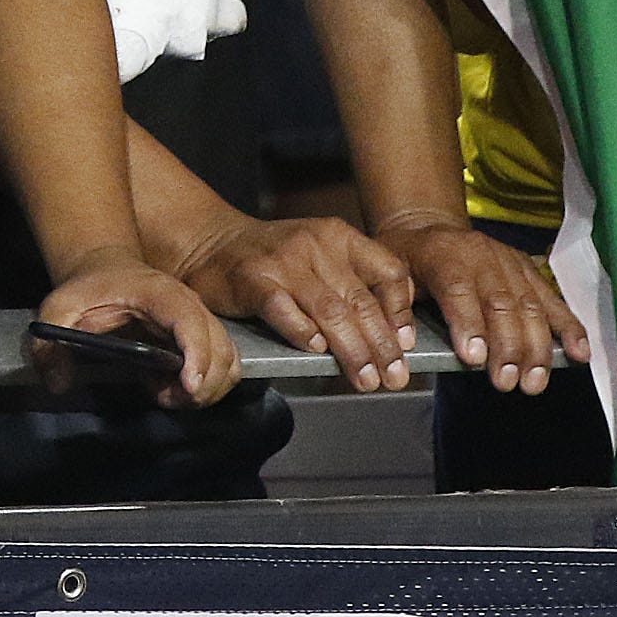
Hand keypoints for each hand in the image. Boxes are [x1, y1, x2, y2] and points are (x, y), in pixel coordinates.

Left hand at [32, 252, 240, 407]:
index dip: (197, 356)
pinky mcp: (202, 338)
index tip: (187, 387)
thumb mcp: (58, 310)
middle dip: (202, 385)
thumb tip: (58, 384)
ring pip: (228, 363)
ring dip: (205, 390)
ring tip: (164, 394)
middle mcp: (190, 305)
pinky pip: (223, 368)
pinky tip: (168, 387)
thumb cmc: (87, 290)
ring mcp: (201, 322)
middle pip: (220, 349)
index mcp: (161, 294)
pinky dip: (204, 387)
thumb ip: (49, 344)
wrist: (106, 271)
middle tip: (164, 398)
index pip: (191, 322)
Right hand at [165, 211, 418, 390]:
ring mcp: (283, 262)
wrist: (210, 242)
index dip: (401, 312)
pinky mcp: (253, 280)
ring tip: (364, 379)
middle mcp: (315, 245)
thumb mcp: (320, 255)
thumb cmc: (271, 258)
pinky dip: (303, 334)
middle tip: (394, 378)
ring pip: (330, 311)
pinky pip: (284, 310)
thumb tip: (394, 335)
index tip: (407, 346)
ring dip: (351, 351)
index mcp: (339, 237)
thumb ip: (354, 284)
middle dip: (382, 346)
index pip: (388, 272)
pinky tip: (316, 352)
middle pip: (361, 301)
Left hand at [376, 210, 589, 395]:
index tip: (474, 359)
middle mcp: (482, 256)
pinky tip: (580, 353)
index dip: (469, 324)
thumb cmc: (408, 258)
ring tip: (533, 382)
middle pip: (500, 303)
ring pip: (529, 306)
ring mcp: (509, 263)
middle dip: (507, 346)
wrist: (428, 226)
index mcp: (444, 254)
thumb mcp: (390, 273)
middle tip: (507, 382)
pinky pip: (553, 300)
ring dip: (535, 347)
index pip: (459, 289)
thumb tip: (402, 340)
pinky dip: (569, 327)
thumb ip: (395, 305)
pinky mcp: (529, 272)